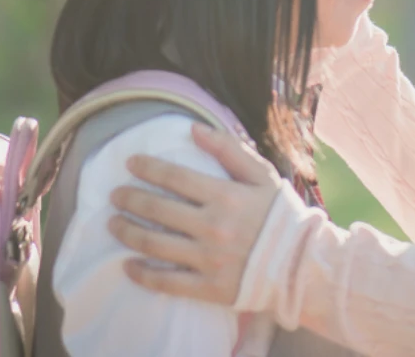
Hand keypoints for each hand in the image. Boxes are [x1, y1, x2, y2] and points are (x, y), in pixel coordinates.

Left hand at [108, 124, 282, 304]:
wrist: (301, 263)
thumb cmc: (280, 214)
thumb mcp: (261, 175)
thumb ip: (228, 149)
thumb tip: (194, 128)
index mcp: (225, 196)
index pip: (175, 178)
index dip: (148, 168)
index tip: (130, 164)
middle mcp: (212, 227)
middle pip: (157, 209)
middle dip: (130, 199)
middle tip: (115, 194)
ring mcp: (208, 259)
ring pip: (154, 244)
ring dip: (127, 232)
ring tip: (113, 224)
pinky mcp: (208, 287)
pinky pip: (167, 282)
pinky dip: (142, 274)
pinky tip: (127, 265)